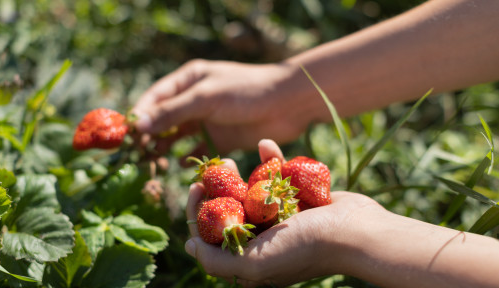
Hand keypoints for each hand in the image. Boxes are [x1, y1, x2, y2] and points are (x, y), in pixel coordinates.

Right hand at [131, 60, 323, 154]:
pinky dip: (187, 158)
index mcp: (188, 81)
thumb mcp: (206, 97)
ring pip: (178, 137)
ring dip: (165, 149)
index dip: (139, 116)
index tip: (125, 135)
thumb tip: (138, 126)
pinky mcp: (221, 139)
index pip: (154, 98)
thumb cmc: (246, 91)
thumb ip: (173, 112)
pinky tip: (178, 167)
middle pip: (163, 119)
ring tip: (154, 163)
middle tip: (137, 155)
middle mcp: (194, 101)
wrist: (288, 103)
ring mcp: (207, 121)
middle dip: (149, 136)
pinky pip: (198, 151)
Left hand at [184, 139, 384, 287]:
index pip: (213, 233)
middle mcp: (264, 237)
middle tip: (215, 168)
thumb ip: (217, 261)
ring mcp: (282, 216)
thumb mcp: (256, 263)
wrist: (357, 232)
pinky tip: (267, 144)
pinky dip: (273, 160)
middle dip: (217, 187)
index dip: (198, 210)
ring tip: (231, 160)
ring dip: (240, 172)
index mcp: (250, 255)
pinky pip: (279, 176)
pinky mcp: (300, 197)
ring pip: (252, 189)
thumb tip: (190, 245)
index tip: (195, 185)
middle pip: (230, 208)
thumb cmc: (306, 248)